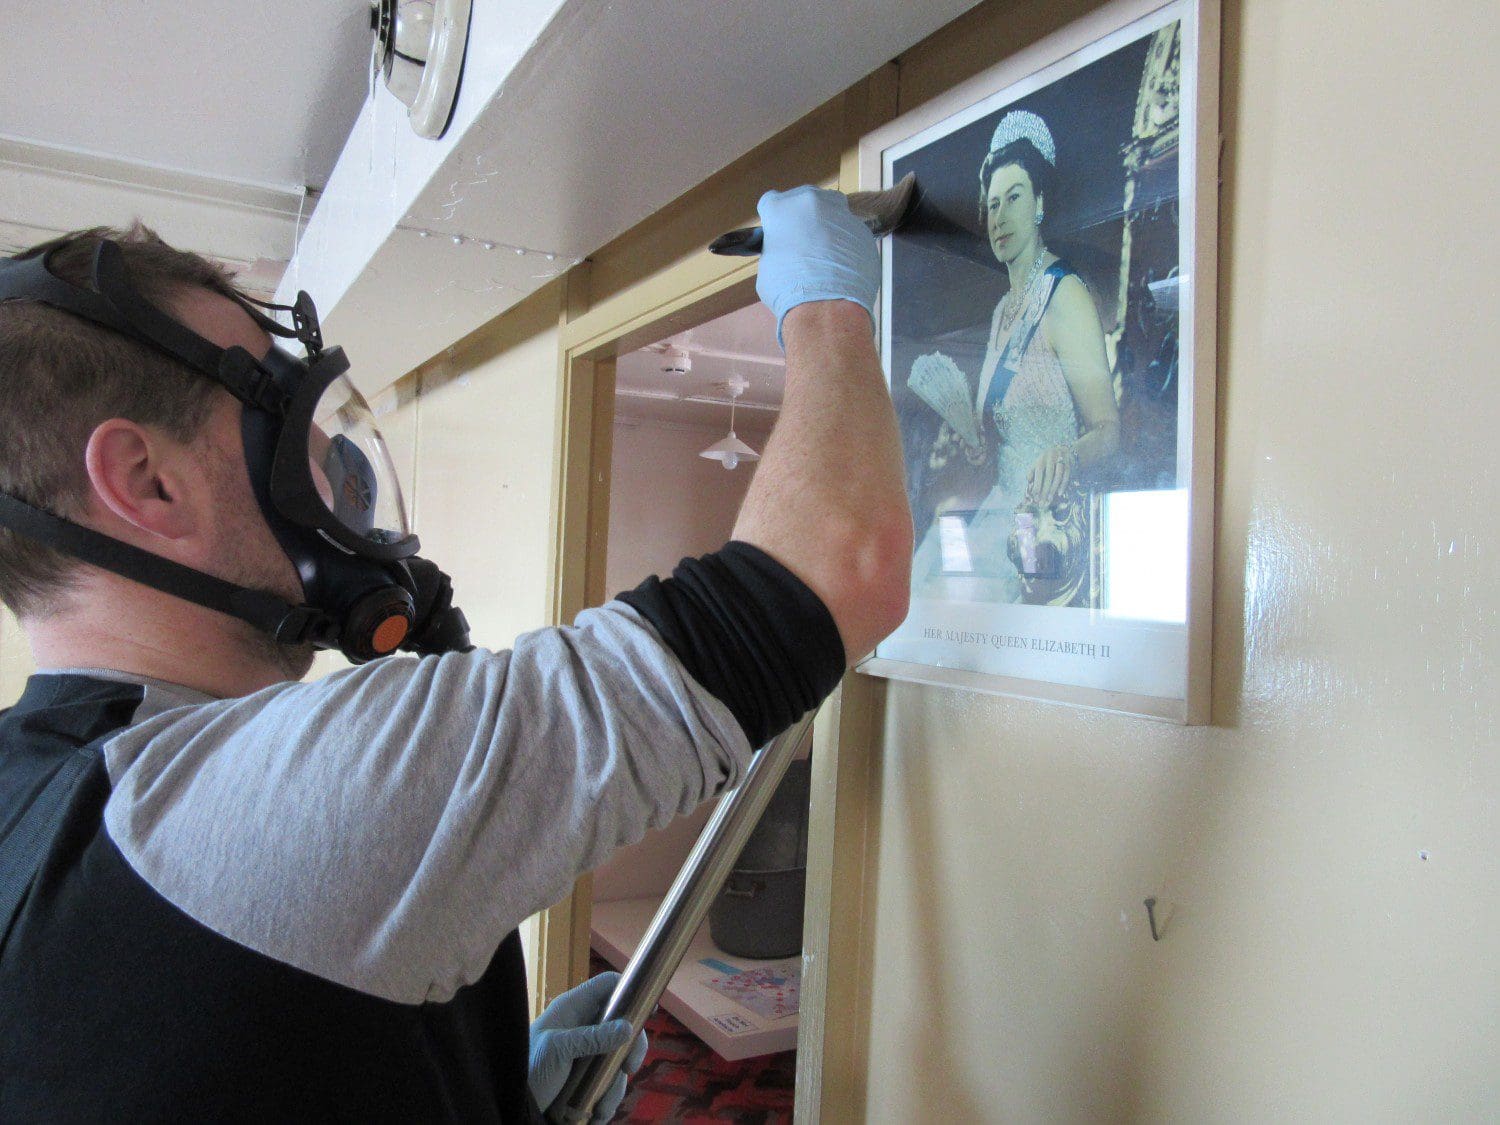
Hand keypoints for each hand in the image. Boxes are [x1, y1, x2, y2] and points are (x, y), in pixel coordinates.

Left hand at [529, 972, 648, 1121]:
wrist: (512, 1103)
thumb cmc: (526, 1067)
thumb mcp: (557, 1049)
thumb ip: (592, 1037)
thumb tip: (628, 1027)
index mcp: (574, 1009)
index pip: (608, 986)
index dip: (630, 990)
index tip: (648, 1009)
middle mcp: (585, 1028)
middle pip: (624, 1026)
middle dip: (630, 1049)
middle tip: (629, 1067)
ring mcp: (588, 1054)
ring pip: (619, 1061)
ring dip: (615, 1086)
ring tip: (600, 1106)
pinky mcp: (588, 1079)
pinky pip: (610, 1085)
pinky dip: (607, 1101)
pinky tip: (595, 1113)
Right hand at [755, 185, 879, 346]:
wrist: (827, 307)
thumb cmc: (788, 290)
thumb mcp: (768, 267)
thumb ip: (777, 249)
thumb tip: (785, 252)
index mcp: (780, 208)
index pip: (771, 202)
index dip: (774, 219)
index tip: (777, 232)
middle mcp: (811, 202)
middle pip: (807, 200)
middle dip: (804, 218)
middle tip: (803, 243)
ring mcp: (841, 214)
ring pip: (834, 213)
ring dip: (829, 228)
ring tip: (826, 256)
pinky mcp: (863, 232)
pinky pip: (851, 235)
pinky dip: (847, 246)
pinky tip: (843, 268)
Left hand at [1026, 444, 1075, 507]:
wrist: (1063, 449)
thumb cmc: (1046, 460)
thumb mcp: (1037, 463)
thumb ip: (1031, 473)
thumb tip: (1028, 484)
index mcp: (1041, 459)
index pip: (1039, 473)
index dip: (1037, 484)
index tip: (1035, 496)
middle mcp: (1051, 458)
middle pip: (1049, 476)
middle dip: (1045, 489)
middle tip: (1042, 501)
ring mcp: (1061, 460)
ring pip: (1058, 476)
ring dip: (1054, 489)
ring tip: (1050, 499)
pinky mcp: (1069, 463)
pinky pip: (1066, 476)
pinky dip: (1063, 485)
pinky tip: (1060, 493)